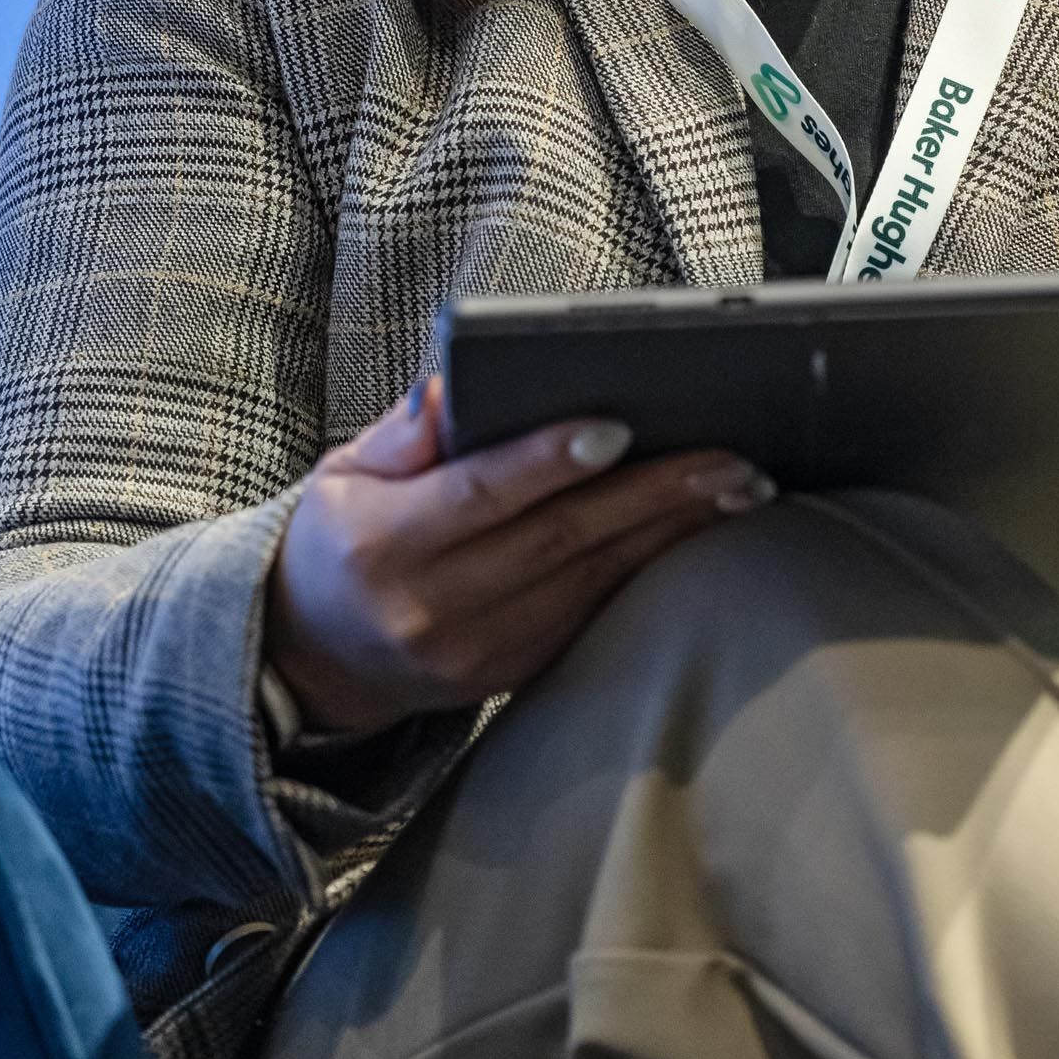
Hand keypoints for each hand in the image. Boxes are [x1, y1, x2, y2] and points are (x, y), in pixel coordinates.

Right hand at [264, 378, 772, 734]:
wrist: (316, 660)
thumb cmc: (341, 540)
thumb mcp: (342, 474)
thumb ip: (401, 431)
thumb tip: (455, 383)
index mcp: (384, 543)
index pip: (478, 495)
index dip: (549, 461)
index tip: (619, 427)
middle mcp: (433, 607)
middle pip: (559, 540)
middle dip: (653, 493)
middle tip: (731, 456)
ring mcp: (477, 653)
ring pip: (592, 582)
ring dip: (674, 531)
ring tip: (742, 485)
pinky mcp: (513, 675)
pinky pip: (594, 613)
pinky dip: (651, 567)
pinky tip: (701, 529)